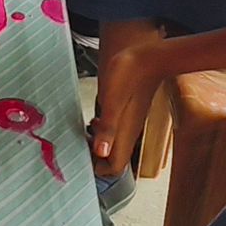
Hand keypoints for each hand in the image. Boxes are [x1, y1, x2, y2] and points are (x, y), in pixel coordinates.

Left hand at [89, 43, 166, 176]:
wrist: (147, 57)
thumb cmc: (130, 75)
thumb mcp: (113, 101)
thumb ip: (108, 128)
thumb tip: (101, 153)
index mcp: (125, 133)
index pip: (115, 167)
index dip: (97, 168)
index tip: (80, 157)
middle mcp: (128, 132)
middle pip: (112, 158)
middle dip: (94, 157)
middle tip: (78, 143)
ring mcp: (128, 122)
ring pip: (112, 145)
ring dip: (96, 143)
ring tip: (83, 131)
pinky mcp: (126, 111)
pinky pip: (113, 131)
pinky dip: (100, 131)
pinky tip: (94, 119)